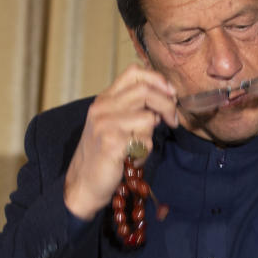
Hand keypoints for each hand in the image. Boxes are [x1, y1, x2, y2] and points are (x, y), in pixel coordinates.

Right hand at [63, 64, 176, 219]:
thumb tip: (168, 96)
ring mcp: (105, 125)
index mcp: (105, 99)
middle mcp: (102, 108)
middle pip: (146, 91)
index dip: (159, 80)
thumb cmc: (106, 153)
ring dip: (152, 135)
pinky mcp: (111, 144)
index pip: (134, 72)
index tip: (171, 94)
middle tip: (173, 120)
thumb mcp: (116, 122)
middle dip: (167, 105)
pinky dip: (145, 153)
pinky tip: (133, 160)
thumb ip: (135, 106)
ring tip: (140, 147)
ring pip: (148, 118)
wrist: (83, 184)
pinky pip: (144, 141)